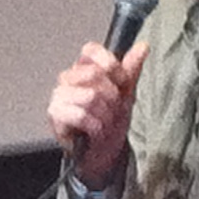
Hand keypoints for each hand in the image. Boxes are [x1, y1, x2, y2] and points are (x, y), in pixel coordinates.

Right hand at [47, 39, 150, 186]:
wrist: (103, 152)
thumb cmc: (110, 122)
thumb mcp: (126, 93)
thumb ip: (131, 69)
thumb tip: (143, 46)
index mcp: (84, 68)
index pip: (91, 50)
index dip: (110, 65)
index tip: (121, 81)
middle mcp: (68, 78)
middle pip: (94, 74)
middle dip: (112, 96)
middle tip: (112, 109)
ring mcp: (59, 96)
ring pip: (90, 96)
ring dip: (105, 115)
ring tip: (103, 122)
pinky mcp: (55, 114)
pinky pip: (81, 115)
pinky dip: (95, 126)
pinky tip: (95, 130)